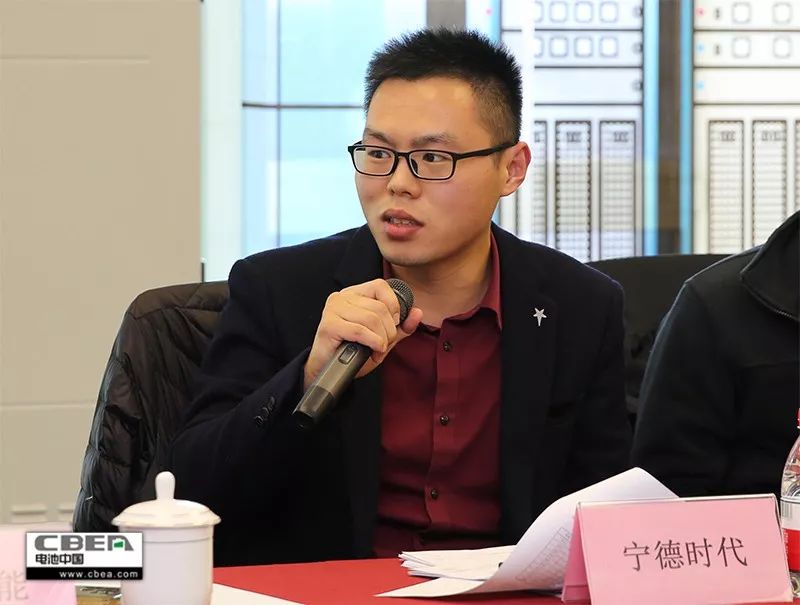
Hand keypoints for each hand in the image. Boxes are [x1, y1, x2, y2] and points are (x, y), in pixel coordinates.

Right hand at [303, 279, 422, 389]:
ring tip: (376, 350)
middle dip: (389, 330)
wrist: (328, 371)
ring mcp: (333, 309)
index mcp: (354, 294)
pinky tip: (372, 351)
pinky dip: (373, 343)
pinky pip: (360, 330)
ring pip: (372, 319)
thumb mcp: (382, 337)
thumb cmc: (352, 351)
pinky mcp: (329, 325)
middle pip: (379, 307)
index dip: (393, 305)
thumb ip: (401, 326)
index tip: (392, 324)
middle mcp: (342, 297)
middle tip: (383, 344)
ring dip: (381, 339)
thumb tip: (418, 312)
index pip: (381, 285)